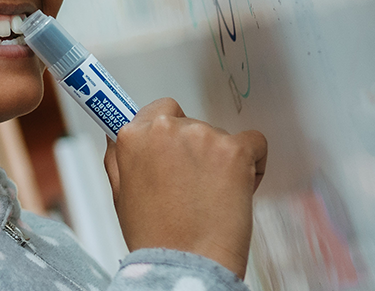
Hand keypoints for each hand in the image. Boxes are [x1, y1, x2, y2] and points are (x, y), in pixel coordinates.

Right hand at [103, 98, 266, 278]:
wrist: (187, 263)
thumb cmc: (156, 237)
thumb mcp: (120, 193)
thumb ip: (121, 156)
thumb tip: (121, 134)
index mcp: (133, 136)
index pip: (158, 111)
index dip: (168, 132)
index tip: (174, 141)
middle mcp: (166, 128)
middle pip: (190, 123)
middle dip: (194, 150)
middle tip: (192, 185)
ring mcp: (202, 137)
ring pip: (219, 136)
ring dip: (219, 159)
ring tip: (210, 197)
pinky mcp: (235, 150)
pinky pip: (254, 143)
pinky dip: (253, 162)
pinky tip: (240, 185)